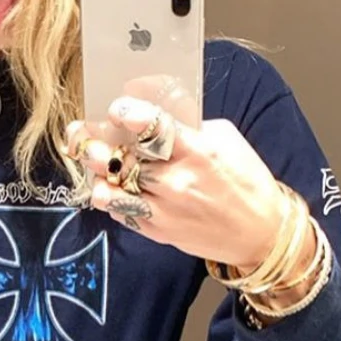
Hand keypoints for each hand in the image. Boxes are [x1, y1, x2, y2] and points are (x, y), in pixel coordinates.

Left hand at [68, 96, 288, 269]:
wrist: (261, 234)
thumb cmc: (245, 180)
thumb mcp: (225, 139)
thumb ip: (186, 123)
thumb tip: (150, 106)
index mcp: (198, 152)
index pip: (152, 127)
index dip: (126, 114)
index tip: (115, 108)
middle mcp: (176, 181)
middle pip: (120, 158)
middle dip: (93, 141)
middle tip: (80, 129)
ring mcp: (163, 209)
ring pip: (110, 187)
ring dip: (93, 170)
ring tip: (86, 154)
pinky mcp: (156, 230)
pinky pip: (118, 211)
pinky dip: (107, 195)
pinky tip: (104, 182)